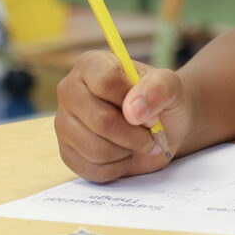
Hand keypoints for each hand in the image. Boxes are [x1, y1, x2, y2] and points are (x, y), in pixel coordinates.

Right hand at [54, 51, 190, 181]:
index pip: (105, 82)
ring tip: (136, 142)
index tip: (151, 113)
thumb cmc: (161, 99)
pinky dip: (117, 167)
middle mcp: (70, 91)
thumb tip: (133, 110)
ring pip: (96, 149)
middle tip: (150, 135)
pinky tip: (124, 154)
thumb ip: (158, 89)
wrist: (162, 125)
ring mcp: (64, 123)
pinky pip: (92, 170)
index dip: (133, 102)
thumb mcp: (170, 86)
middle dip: (134, 134)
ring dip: (127, 151)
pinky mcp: (67, 153)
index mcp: (91, 65)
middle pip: (100, 120)